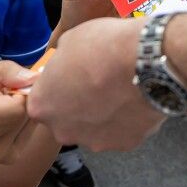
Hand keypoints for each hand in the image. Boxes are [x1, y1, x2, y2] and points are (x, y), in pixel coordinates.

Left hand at [26, 16, 163, 149]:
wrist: (144, 62)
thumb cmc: (101, 47)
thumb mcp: (69, 41)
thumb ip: (61, 63)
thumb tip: (66, 66)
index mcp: (41, 106)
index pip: (42, 100)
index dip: (57, 87)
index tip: (71, 76)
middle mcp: (62, 131)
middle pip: (66, 120)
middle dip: (78, 105)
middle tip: (96, 84)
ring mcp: (93, 141)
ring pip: (94, 128)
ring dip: (102, 114)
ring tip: (119, 90)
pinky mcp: (123, 145)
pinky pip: (121, 132)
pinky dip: (126, 119)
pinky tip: (135, 99)